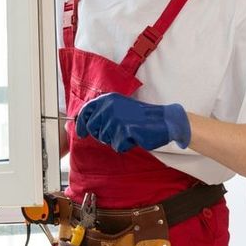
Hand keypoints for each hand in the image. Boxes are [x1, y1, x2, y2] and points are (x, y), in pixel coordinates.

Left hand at [75, 92, 190, 152]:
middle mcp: (109, 106)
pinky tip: (134, 137)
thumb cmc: (141, 117)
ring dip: (116, 139)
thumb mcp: (119, 107)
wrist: (163, 120)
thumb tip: (83, 124)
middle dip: (101, 135)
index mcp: (107, 99)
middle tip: (116, 133)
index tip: (81, 133)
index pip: (86, 110)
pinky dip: (125, 145)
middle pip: (92, 128)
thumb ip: (103, 112)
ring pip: (105, 139)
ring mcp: (115, 118)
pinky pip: (117, 146)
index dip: (81, 123)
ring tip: (129, 132)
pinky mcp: (123, 130)